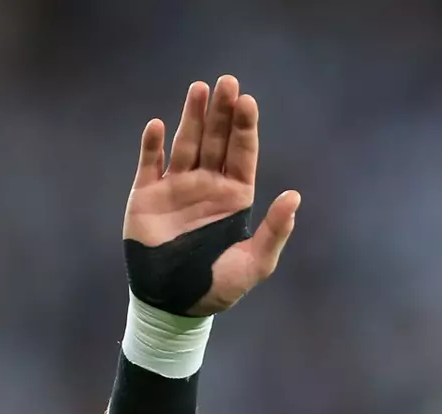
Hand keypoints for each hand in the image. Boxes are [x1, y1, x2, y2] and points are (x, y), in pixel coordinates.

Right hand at [124, 76, 300, 315]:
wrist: (175, 302)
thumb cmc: (219, 286)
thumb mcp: (255, 263)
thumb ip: (274, 230)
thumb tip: (294, 197)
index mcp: (236, 197)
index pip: (243, 154)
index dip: (245, 128)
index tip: (248, 102)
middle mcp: (208, 185)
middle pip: (216, 140)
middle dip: (222, 112)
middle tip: (227, 82)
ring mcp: (177, 187)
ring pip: (186, 143)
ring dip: (192, 116)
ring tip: (199, 88)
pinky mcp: (147, 195)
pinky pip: (149, 163)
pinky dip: (152, 145)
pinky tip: (158, 125)